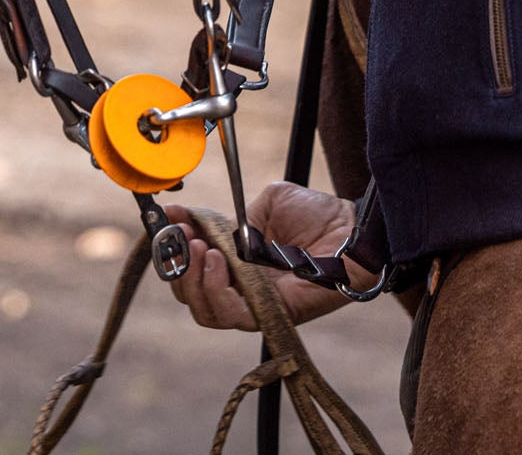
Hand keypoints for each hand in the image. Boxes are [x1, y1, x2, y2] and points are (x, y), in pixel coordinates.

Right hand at [165, 183, 358, 331]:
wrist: (356, 227)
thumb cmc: (319, 215)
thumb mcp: (266, 205)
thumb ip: (229, 216)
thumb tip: (185, 214)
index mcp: (240, 265)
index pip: (194, 269)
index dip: (174, 250)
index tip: (165, 223)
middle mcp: (245, 289)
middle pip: (192, 297)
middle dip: (177, 267)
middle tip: (181, 238)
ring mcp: (259, 305)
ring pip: (207, 312)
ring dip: (194, 280)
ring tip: (201, 249)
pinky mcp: (275, 314)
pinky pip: (235, 315)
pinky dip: (218, 290)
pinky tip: (218, 260)